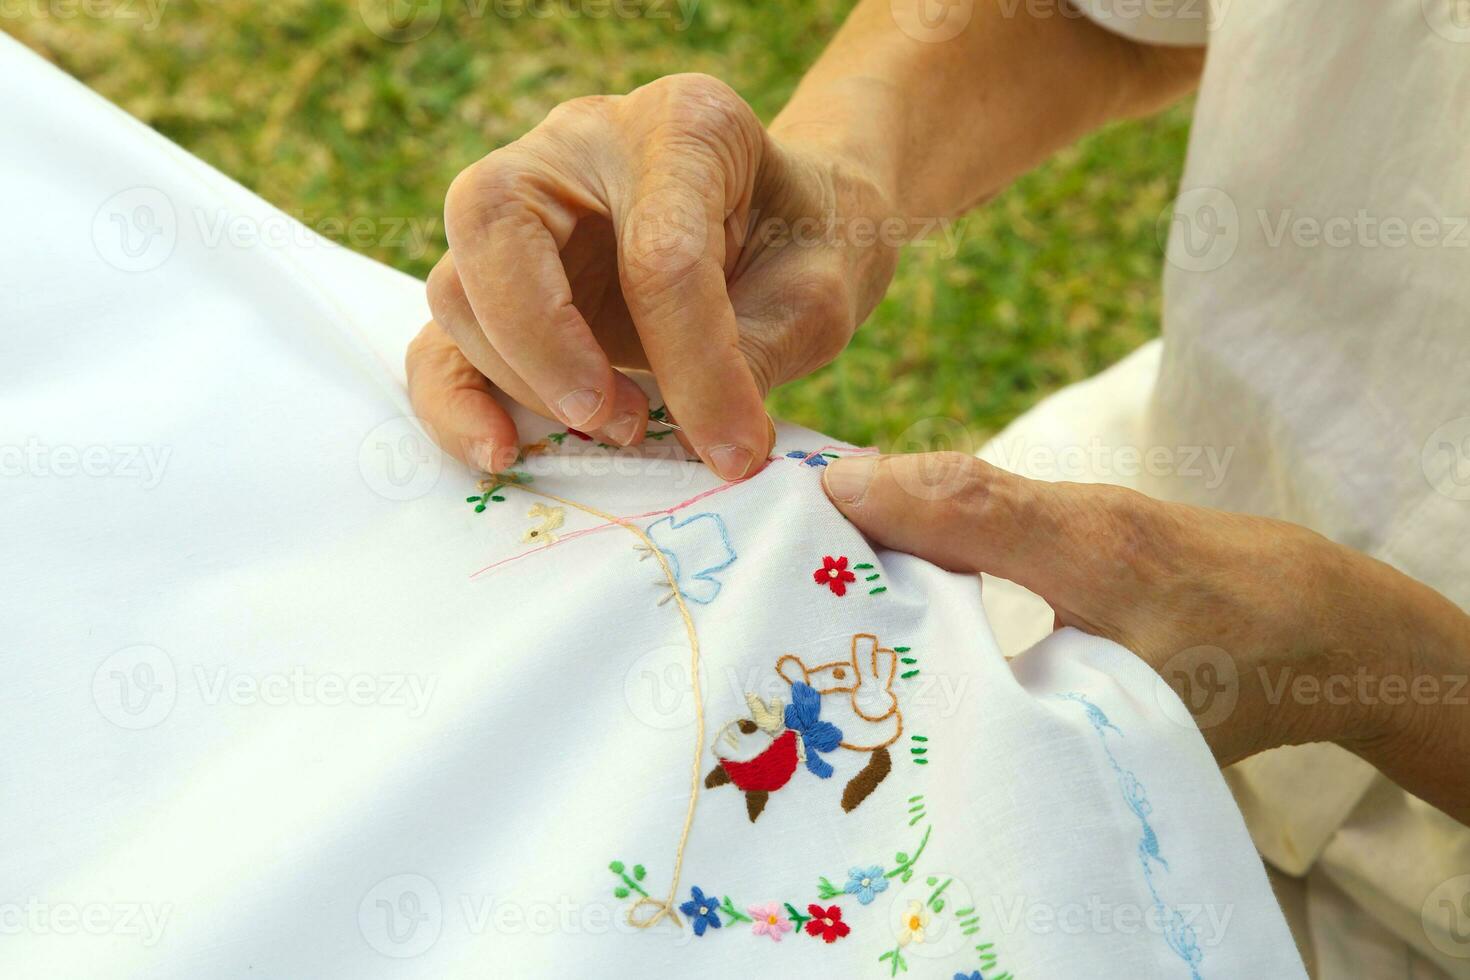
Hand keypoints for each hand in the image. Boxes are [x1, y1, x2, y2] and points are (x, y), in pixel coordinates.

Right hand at [407, 73, 898, 479]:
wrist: (793, 226)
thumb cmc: (809, 244)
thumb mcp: (819, 292)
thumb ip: (759, 355)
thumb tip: (700, 443)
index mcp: (681, 125)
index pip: (658, 249)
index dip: (695, 364)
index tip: (735, 450)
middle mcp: (577, 148)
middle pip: (496, 223)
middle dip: (547, 343)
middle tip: (622, 422)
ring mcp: (524, 209)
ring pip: (459, 287)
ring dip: (523, 379)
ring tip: (619, 429)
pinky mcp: (500, 283)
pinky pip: (443, 339)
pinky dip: (456, 402)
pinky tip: (501, 451)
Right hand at [822, 452, 1469, 822]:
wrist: (1330, 619)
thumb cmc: (1247, 673)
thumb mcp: (1151, 704)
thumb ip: (1048, 693)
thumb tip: (939, 699)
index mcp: (1092, 552)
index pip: (967, 505)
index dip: (883, 500)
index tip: (800, 504)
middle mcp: (1075, 513)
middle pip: (951, 480)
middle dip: (863, 488)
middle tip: (770, 509)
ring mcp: (1076, 509)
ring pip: (965, 485)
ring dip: (890, 495)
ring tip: (805, 521)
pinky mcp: (1076, 520)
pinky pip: (984, 500)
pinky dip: (926, 506)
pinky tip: (885, 534)